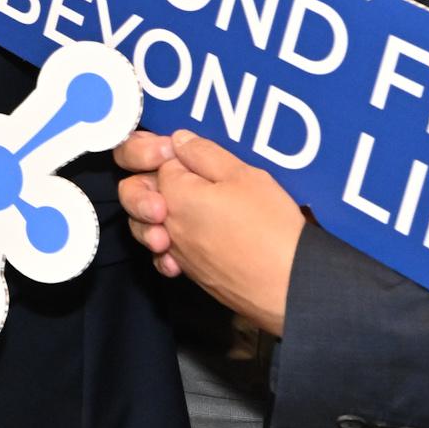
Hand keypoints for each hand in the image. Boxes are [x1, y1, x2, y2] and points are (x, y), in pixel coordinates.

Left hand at [117, 129, 300, 334]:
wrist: (291, 286)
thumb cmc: (270, 228)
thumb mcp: (244, 175)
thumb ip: (204, 153)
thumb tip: (178, 141)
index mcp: (174, 193)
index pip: (158, 162)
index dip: (174, 153)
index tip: (196, 154)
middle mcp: (167, 224)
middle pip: (137, 193)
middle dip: (151, 181)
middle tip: (183, 178)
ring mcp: (177, 252)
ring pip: (146, 226)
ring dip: (157, 215)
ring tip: (181, 211)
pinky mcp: (192, 274)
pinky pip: (166, 256)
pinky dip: (169, 249)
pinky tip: (184, 244)